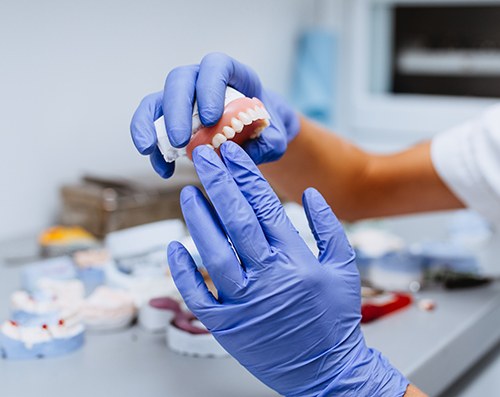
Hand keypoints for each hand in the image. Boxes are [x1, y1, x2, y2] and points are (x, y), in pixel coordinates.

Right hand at [130, 52, 299, 177]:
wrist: (257, 132)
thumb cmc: (265, 127)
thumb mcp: (275, 136)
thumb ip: (268, 143)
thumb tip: (244, 154)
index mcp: (231, 74)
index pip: (215, 66)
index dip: (209, 87)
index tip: (211, 118)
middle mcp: (200, 80)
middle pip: (179, 81)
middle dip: (176, 110)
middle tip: (181, 141)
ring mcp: (181, 98)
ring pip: (156, 101)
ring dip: (149, 125)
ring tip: (150, 150)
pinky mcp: (169, 119)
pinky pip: (151, 127)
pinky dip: (154, 149)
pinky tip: (164, 169)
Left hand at [167, 141, 408, 395]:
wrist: (327, 371)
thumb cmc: (336, 319)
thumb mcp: (346, 268)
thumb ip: (330, 227)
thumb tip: (311, 193)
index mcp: (296, 261)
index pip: (265, 207)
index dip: (246, 177)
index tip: (232, 154)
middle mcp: (267, 279)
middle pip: (236, 221)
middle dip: (218, 184)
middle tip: (203, 157)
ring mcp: (244, 304)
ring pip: (213, 253)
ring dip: (198, 220)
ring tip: (188, 192)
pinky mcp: (227, 326)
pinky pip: (198, 295)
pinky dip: (184, 271)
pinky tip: (175, 246)